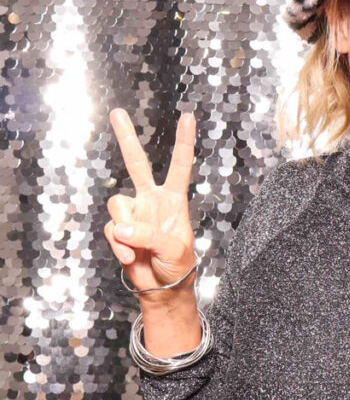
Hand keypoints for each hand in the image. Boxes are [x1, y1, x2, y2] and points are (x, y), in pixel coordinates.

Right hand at [104, 109, 198, 305]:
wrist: (161, 288)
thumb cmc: (177, 265)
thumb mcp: (173, 249)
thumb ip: (149, 235)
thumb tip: (122, 228)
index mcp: (174, 199)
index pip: (180, 165)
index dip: (184, 141)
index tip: (188, 116)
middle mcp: (152, 200)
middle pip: (137, 164)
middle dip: (126, 138)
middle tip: (117, 112)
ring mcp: (134, 214)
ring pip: (118, 204)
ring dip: (126, 229)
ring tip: (139, 249)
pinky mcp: (119, 229)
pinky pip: (112, 230)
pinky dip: (119, 245)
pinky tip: (131, 257)